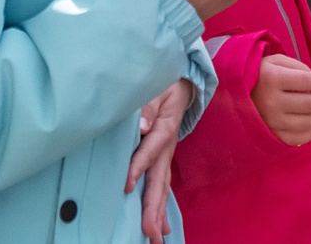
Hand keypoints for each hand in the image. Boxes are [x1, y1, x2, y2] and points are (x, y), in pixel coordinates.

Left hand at [126, 78, 192, 241]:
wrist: (183, 83)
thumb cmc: (165, 83)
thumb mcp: (157, 87)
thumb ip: (148, 105)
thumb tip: (143, 127)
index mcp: (164, 127)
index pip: (150, 149)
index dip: (138, 167)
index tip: (127, 186)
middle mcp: (167, 146)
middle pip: (160, 180)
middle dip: (154, 208)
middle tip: (150, 233)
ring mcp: (166, 155)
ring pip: (162, 188)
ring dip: (158, 214)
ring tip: (156, 238)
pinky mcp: (163, 159)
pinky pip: (162, 186)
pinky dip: (161, 207)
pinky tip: (161, 227)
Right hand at [251, 53, 310, 146]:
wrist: (233, 93)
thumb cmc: (258, 75)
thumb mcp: (276, 61)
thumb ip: (299, 67)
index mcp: (273, 79)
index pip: (309, 81)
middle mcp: (272, 103)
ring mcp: (271, 122)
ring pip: (308, 122)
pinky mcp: (272, 134)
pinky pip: (298, 138)